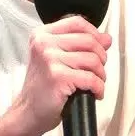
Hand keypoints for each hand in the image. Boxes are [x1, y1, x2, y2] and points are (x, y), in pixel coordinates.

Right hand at [13, 15, 109, 130]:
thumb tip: (106, 38)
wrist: (28, 112)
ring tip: (94, 83)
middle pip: (90, 41)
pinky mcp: (58, 77)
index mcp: (42, 35)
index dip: (95, 34)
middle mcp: (44, 44)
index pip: (77, 22)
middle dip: (101, 58)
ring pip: (94, 60)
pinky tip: (93, 93)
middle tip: (97, 71)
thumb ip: (80, 45)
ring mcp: (50, 59)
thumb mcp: (57, 60)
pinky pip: (92, 78)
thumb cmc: (42, 88)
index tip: (100, 47)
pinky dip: (98, 88)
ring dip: (100, 75)